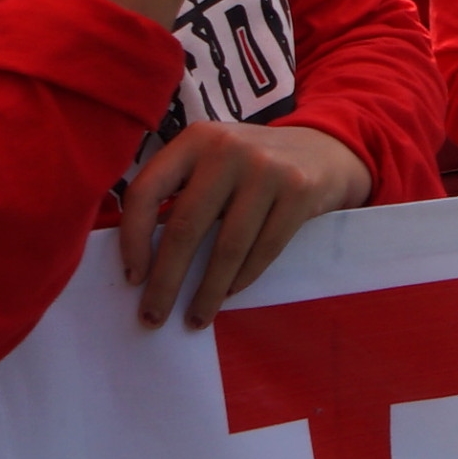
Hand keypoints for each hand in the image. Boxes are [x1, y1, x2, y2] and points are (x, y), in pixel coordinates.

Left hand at [118, 119, 371, 329]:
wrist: (324, 150)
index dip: (133, 239)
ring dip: (208, 291)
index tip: (133, 278)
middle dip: (167, 280)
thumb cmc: (252, 167)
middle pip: (186, 226)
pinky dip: (243, 277)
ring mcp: (267, 169)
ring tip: (195, 318)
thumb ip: (181, 191)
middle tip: (153, 317)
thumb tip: (143, 258)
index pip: (146, 191)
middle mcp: (227, 149)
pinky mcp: (299, 190)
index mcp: (194, 140)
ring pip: (227, 245)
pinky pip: (265, 248)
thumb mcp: (212, 162)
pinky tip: (230, 293)